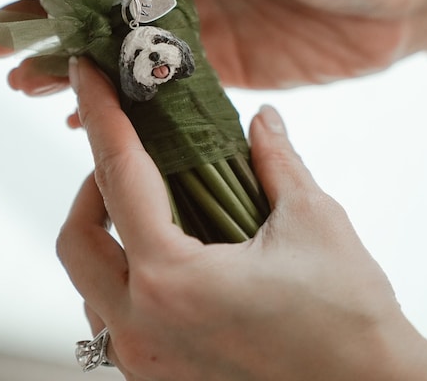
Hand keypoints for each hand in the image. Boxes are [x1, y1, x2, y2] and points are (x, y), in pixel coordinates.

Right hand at [0, 0, 426, 92]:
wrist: (397, 2)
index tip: (17, 5)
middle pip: (107, 18)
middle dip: (53, 35)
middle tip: (3, 56)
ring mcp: (204, 39)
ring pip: (128, 60)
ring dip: (79, 75)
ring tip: (28, 88)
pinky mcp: (226, 77)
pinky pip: (168, 96)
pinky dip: (132, 109)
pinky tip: (94, 123)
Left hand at [56, 57, 426, 380]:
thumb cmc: (349, 318)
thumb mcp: (313, 221)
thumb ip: (277, 161)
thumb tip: (262, 120)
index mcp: (173, 281)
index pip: (119, 178)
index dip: (102, 117)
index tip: (87, 76)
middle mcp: (143, 328)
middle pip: (78, 239)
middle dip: (92, 185)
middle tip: (129, 155)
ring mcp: (145, 361)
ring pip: (87, 282)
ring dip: (104, 232)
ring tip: (146, 203)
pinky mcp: (159, 377)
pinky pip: (110, 314)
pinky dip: (120, 272)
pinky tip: (161, 253)